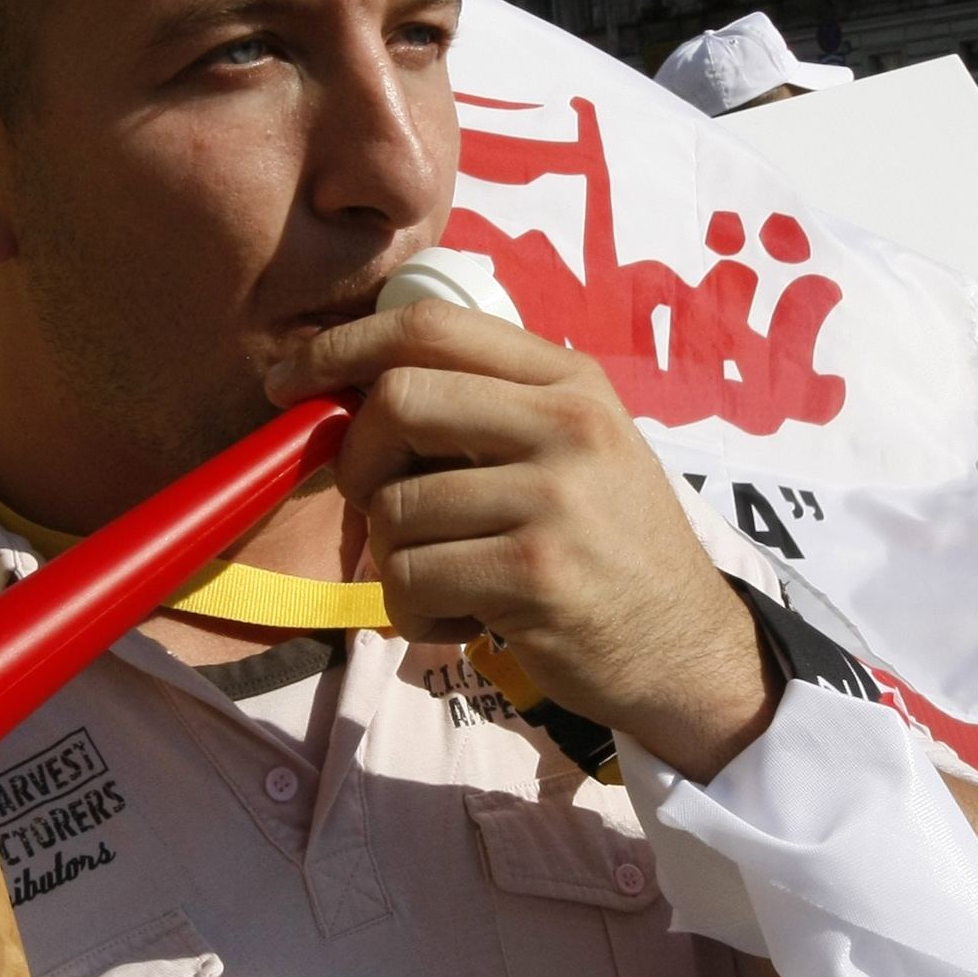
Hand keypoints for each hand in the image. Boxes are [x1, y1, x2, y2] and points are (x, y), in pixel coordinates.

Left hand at [270, 300, 775, 781]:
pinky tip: (464, 619)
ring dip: (394, 559)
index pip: (432, 325)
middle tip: (378, 506)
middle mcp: (568, 425)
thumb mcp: (577, 449)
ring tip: (449, 580)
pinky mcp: (535, 575)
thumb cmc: (610, 549)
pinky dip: (413, 612)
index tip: (288, 379)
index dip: (342, 345)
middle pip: (398, 399)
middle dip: (358, 460)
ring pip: (394, 508)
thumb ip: (490, 409)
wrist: (688, 650)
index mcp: (570, 380)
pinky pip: (411, 579)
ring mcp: (555, 498)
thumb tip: (350, 392)